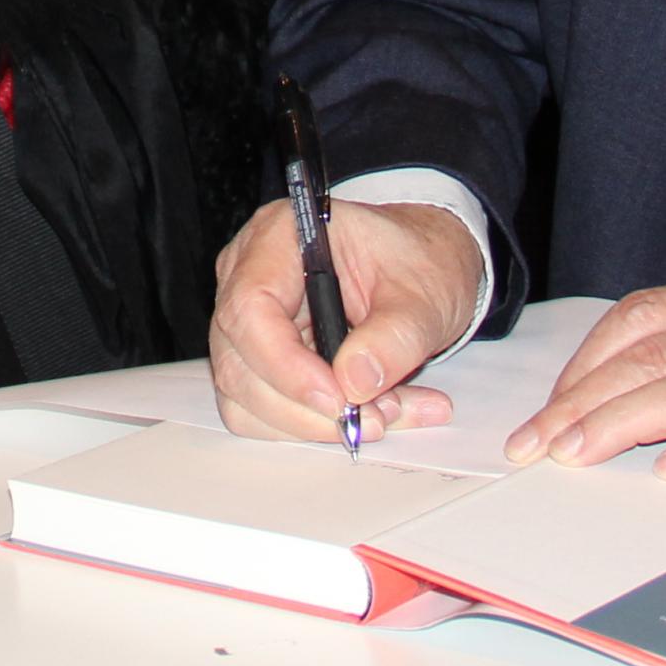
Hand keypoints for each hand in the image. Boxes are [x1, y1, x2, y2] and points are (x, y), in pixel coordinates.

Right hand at [206, 196, 483, 442]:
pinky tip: (366, 414)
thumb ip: (396, 336)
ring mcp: (247, 321)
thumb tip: (355, 381)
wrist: (422, 269)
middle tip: (376, 418)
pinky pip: (261, 412)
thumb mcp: (426, 295)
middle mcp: (249, 276)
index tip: (339, 398)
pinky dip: (312, 427)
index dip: (285, 364)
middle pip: (240, 362)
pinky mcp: (258, 359)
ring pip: (246, 397)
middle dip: (306, 408)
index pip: (250, 307)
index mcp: (281, 238)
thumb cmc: (417, 263)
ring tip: (384, 414)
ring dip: (313, 424)